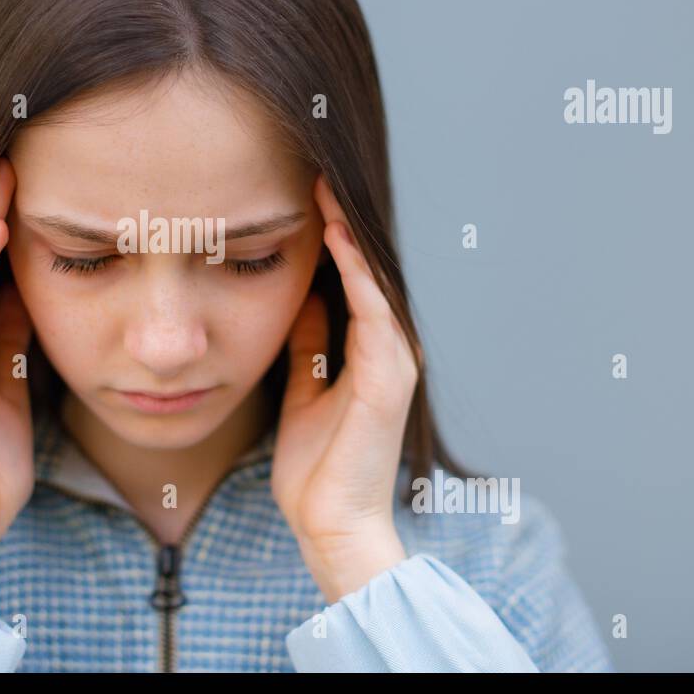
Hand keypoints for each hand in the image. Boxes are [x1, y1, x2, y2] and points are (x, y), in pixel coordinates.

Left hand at [271, 173, 415, 602]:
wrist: (330, 523)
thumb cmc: (316, 465)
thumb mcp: (303, 387)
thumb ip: (308, 344)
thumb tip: (300, 299)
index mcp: (365, 352)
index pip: (349, 280)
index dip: (329, 236)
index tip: (301, 192)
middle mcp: (386, 349)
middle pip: (366, 271)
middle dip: (341, 221)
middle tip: (316, 170)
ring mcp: (393, 362)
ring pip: (376, 281)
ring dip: (351, 234)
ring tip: (326, 187)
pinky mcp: (389, 379)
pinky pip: (375, 313)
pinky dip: (359, 273)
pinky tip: (338, 238)